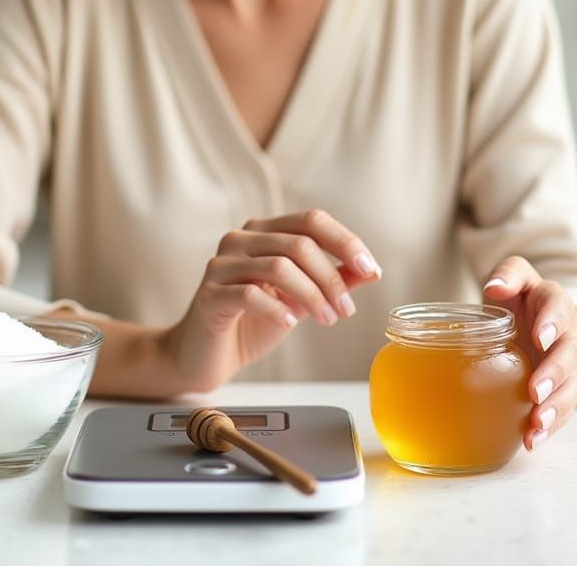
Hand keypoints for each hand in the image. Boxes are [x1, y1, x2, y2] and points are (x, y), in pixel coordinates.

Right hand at [163, 209, 380, 391]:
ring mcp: (221, 265)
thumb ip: (331, 281)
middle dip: (331, 278)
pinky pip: (249, 294)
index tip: (372, 269)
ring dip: (312, 295)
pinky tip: (289, 323)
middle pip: (298, 244)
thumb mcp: (301, 300)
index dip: (345, 241)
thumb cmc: (252, 323)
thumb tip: (371, 270)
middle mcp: (240, 239)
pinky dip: (277, 309)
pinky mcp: (209, 295)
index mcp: (264, 232)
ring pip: (278, 266)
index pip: (311, 220)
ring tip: (326, 319)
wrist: (204, 355)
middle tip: (346, 309)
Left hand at [483, 256, 576, 450]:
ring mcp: (565, 364)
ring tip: (538, 423)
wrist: (537, 321)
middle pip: (570, 352)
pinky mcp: (561, 388)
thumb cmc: (519, 299)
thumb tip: (495, 287)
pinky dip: (551, 425)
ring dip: (557, 405)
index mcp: (552, 302)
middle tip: (536, 390)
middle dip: (555, 372)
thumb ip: (508, 275)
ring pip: (572, 385)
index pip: (558, 306)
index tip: (541, 338)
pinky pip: (563, 408)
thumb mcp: (515, 278)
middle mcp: (565, 334)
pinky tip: (533, 439)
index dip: (553, 322)